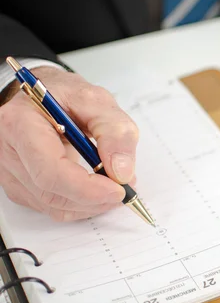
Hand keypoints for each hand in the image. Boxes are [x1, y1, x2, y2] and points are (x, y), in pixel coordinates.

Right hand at [0, 66, 138, 220]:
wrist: (40, 97)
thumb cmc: (63, 95)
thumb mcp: (96, 100)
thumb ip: (115, 131)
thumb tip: (122, 172)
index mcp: (20, 124)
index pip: (50, 171)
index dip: (87, 188)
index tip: (118, 189)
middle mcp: (7, 151)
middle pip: (51, 193)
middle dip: (94, 198)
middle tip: (124, 190)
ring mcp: (10, 172)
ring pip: (53, 206)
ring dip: (90, 205)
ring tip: (113, 186)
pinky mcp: (19, 185)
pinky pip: (51, 207)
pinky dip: (79, 204)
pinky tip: (95, 189)